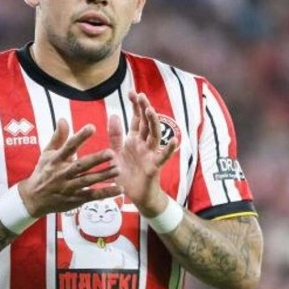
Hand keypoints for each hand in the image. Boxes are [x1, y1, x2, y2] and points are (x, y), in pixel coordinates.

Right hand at [19, 119, 122, 216]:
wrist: (34, 198)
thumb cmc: (43, 172)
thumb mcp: (47, 153)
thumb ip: (58, 137)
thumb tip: (63, 119)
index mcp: (56, 160)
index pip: (69, 146)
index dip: (80, 137)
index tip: (92, 127)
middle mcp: (62, 173)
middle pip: (80, 165)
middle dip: (96, 160)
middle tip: (111, 153)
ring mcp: (69, 188)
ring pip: (88, 181)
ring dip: (103, 176)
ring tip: (117, 169)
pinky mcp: (76, 199)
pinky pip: (92, 196)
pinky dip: (105, 193)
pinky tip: (119, 189)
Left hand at [108, 91, 177, 216]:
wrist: (136, 196)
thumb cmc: (127, 175)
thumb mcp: (117, 153)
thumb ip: (115, 136)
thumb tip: (114, 115)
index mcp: (134, 140)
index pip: (136, 119)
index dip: (135, 106)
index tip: (132, 92)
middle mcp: (144, 145)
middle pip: (146, 124)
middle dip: (144, 109)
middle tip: (141, 95)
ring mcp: (151, 154)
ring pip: (155, 136)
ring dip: (154, 123)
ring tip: (151, 111)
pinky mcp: (155, 167)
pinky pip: (163, 157)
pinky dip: (169, 149)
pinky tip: (174, 140)